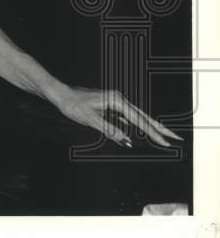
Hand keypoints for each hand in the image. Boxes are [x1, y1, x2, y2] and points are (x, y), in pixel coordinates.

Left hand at [54, 86, 182, 147]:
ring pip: (137, 117)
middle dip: (160, 128)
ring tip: (164, 136)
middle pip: (143, 117)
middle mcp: (118, 100)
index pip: (139, 120)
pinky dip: (138, 125)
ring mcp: (115, 103)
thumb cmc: (73, 105)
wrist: (60, 94)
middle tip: (177, 139)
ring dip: (151, 127)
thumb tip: (127, 141)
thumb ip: (109, 130)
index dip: (153, 133)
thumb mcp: (90, 119)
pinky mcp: (110, 106)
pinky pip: (128, 118)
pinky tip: (143, 132)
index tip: (165, 143)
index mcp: (116, 101)